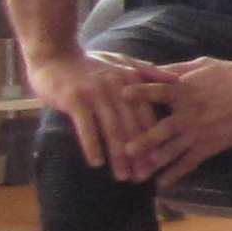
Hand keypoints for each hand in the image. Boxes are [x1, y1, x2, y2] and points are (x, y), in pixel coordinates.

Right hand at [31, 47, 163, 178]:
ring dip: (118, 156)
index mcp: (132, 80)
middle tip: (144, 176)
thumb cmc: (89, 63)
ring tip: (123, 176)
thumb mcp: (122, 62)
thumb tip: (177, 79)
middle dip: (139, 154)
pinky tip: (96, 163)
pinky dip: (92, 146)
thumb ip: (148, 72)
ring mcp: (96, 93)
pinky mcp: (75, 99)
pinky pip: (86, 127)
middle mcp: (117, 87)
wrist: (54, 54)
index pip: (147, 115)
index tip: (160, 162)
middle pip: (132, 126)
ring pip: (112, 130)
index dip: (154, 140)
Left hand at [135, 58, 231, 185]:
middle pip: (161, 129)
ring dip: (154, 163)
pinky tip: (162, 183)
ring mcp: (199, 133)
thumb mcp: (204, 64)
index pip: (158, 91)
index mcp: (186, 90)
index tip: (122, 96)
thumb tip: (148, 67)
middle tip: (126, 151)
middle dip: (143, 141)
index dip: (141, 93)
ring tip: (138, 174)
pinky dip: (175, 174)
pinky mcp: (210, 146)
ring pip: (172, 150)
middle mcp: (189, 114)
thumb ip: (175, 69)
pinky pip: (189, 163)